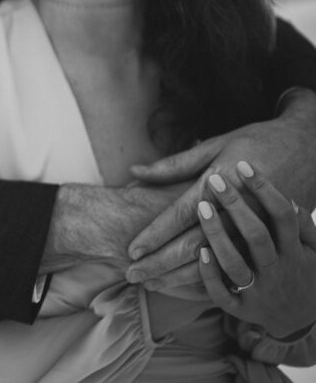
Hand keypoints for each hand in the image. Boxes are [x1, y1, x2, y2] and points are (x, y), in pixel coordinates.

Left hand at [124, 109, 315, 285]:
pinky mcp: (273, 240)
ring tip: (151, 283)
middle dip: (161, 262)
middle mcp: (239, 211)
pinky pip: (241, 265)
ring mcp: (259, 228)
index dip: (155, 234)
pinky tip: (188, 285)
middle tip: (131, 274)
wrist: (310, 147)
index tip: (132, 250)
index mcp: (222, 184)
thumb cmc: (258, 142)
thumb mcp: (216, 145)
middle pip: (194, 244)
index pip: (181, 216)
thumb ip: (175, 164)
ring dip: (180, 276)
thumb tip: (134, 171)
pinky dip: (212, 278)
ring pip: (215, 262)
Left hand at [197, 161, 315, 339]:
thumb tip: (290, 199)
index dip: (265, 190)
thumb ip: (302, 225)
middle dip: (236, 207)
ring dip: (217, 235)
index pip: (282, 216)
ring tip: (202, 207)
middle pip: (257, 236)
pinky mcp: (241, 309)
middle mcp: (278, 271)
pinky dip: (210, 274)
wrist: (302, 320)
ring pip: (235, 263)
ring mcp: (259, 291)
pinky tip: (199, 251)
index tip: (244, 166)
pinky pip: (221, 293)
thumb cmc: (302, 272)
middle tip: (216, 180)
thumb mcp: (313, 249)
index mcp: (295, 251)